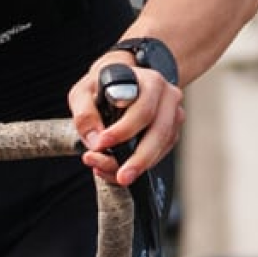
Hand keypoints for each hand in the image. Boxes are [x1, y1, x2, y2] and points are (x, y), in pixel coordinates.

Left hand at [69, 52, 181, 186]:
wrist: (121, 79)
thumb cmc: (103, 85)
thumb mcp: (84, 91)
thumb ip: (84, 114)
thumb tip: (95, 142)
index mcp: (150, 82)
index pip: (142, 110)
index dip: (123, 130)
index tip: (102, 143)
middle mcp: (168, 97)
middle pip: (159, 132)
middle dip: (139, 159)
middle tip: (122, 177)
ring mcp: (173, 115)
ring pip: (161, 146)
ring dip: (138, 165)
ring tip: (113, 175)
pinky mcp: (171, 132)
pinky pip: (160, 154)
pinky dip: (140, 166)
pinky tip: (118, 170)